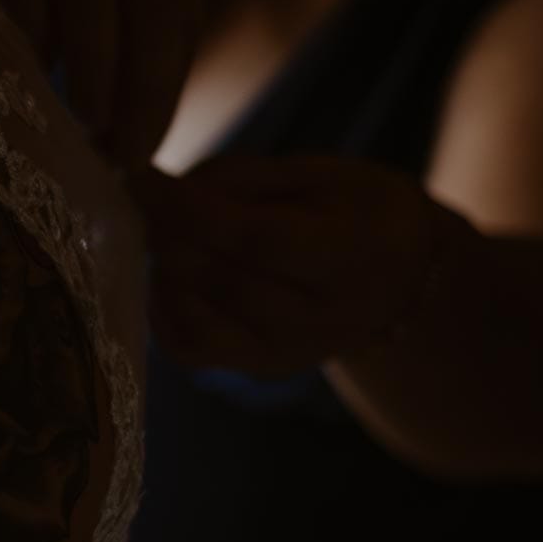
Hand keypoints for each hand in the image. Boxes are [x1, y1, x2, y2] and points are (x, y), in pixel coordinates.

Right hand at [0, 0, 197, 165]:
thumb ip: (134, 44)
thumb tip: (135, 148)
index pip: (178, 20)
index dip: (161, 95)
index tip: (136, 154)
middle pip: (150, 2)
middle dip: (136, 87)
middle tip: (112, 152)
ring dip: (88, 66)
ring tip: (76, 124)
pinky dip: (25, 35)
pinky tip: (21, 79)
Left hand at [128, 155, 471, 379]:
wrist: (400, 278)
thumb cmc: (356, 209)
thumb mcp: (319, 173)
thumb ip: (243, 178)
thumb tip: (167, 186)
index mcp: (353, 256)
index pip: (257, 239)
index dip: (190, 208)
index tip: (143, 176)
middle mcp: (324, 318)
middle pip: (221, 280)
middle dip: (167, 233)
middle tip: (145, 197)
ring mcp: (290, 353)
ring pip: (197, 320)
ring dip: (163, 270)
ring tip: (163, 232)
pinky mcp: (260, 368)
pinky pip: (190, 348)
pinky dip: (162, 310)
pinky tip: (167, 274)